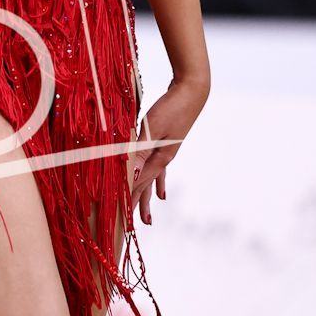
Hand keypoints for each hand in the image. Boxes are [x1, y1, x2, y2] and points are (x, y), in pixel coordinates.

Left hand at [130, 70, 208, 224]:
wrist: (192, 90)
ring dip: (148, 195)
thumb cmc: (171, 106)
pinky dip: (158, 180)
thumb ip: (141, 150)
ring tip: (149, 215)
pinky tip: (162, 190)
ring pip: (154, 179)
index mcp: (160, 157)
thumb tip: (130, 173)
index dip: (131, 199)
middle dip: (141, 204)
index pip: (140, 182)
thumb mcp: (153, 128)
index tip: (123, 217)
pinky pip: (160, 167)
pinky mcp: (167, 142)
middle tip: (139, 225)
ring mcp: (167, 150)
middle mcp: (164, 158)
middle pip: (148, 185)